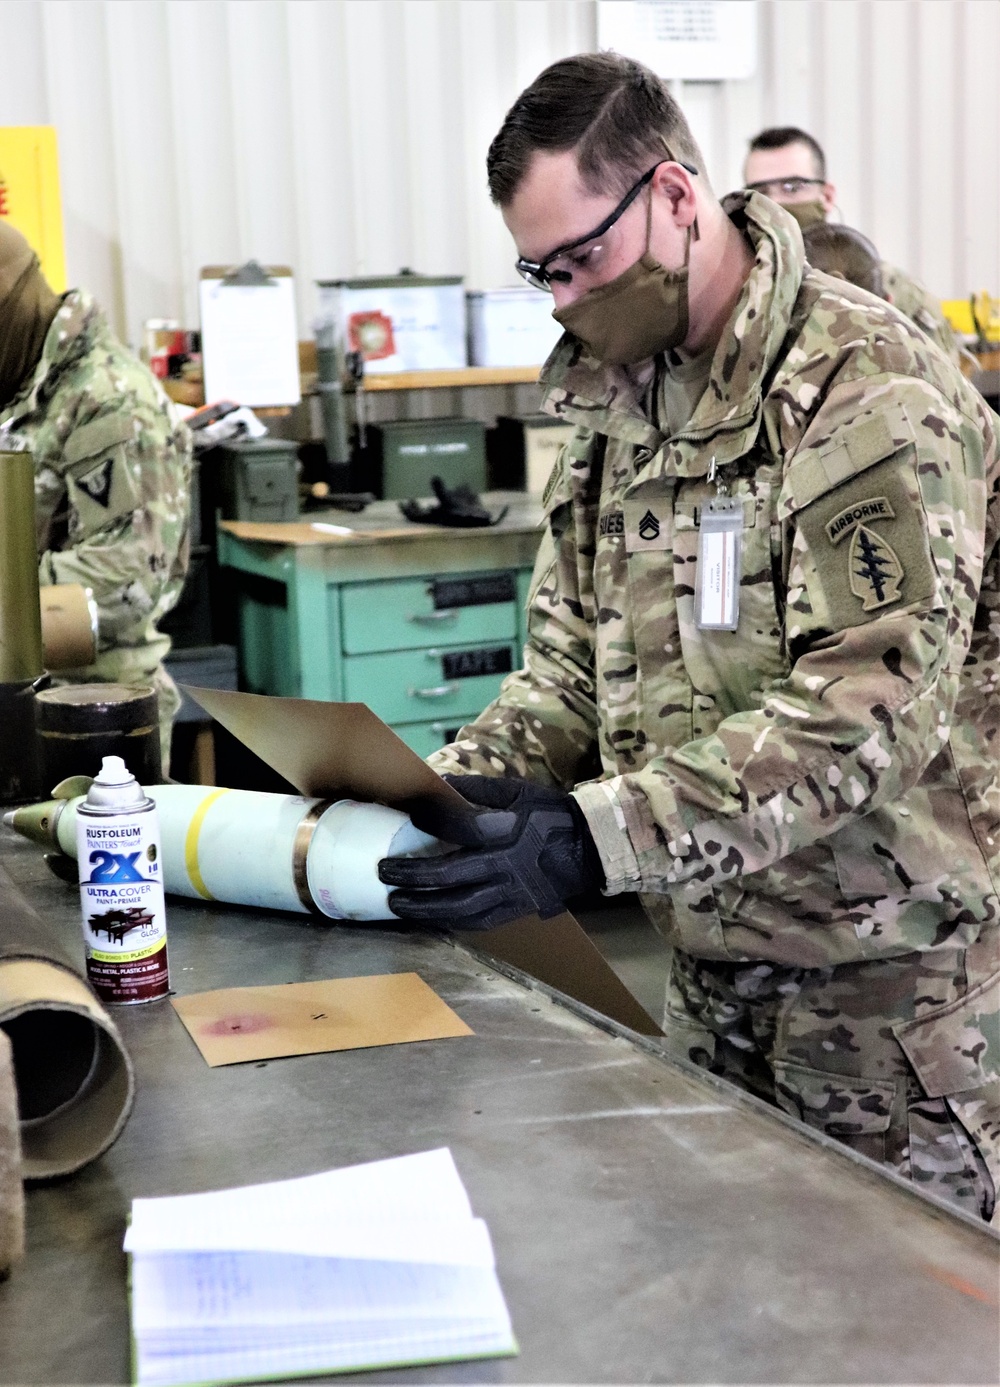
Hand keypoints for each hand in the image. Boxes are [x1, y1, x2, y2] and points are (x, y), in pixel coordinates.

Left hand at [378, 775, 603, 930]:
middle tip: (384, 874)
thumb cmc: (551, 815)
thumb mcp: (517, 791)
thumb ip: (477, 789)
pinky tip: (432, 921)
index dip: (430, 826)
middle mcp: (505, 866)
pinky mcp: (517, 909)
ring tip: (398, 906)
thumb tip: (438, 783)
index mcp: (505, 832)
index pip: (458, 831)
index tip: (406, 822)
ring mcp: (512, 892)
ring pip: (461, 907)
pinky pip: (480, 922)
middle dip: (413, 878)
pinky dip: (452, 923)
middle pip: (451, 876)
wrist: (591, 849)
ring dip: (425, 908)